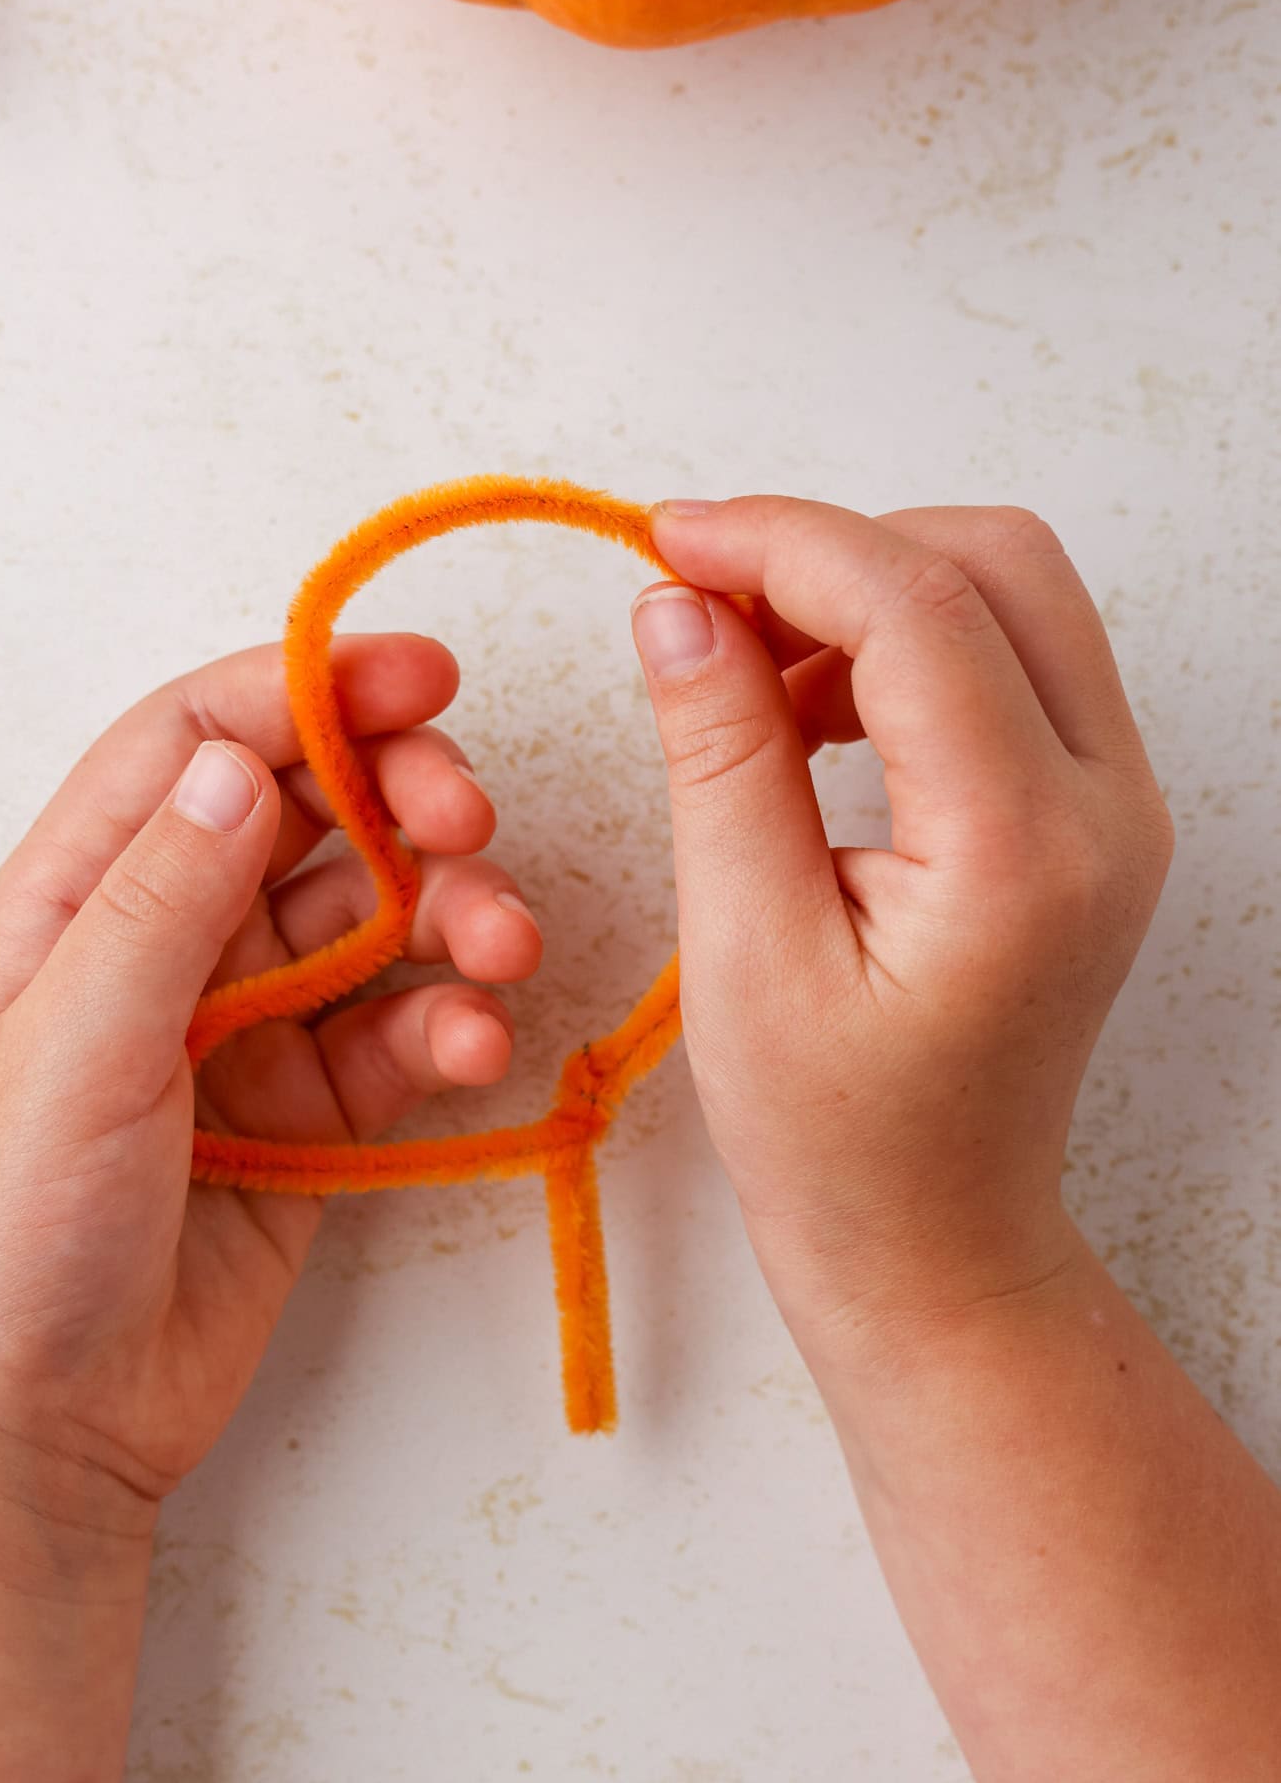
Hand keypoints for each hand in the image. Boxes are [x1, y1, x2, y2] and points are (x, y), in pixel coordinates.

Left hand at [0, 634, 541, 1524]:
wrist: (38, 1431)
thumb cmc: (3, 1240)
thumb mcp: (68, 1047)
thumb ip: (161, 899)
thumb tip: (243, 764)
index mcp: (73, 902)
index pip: (196, 748)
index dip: (305, 693)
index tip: (417, 681)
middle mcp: (163, 946)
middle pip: (305, 817)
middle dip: (400, 798)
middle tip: (472, 817)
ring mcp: (240, 1029)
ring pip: (370, 924)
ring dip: (449, 916)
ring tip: (503, 947)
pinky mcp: (307, 1113)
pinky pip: (396, 1035)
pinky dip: (448, 1026)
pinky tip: (476, 1047)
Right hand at [631, 498, 1172, 1340]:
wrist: (935, 1241)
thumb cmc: (834, 1138)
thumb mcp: (744, 949)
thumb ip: (720, 756)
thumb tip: (677, 599)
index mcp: (1023, 849)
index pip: (917, 607)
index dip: (780, 544)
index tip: (664, 541)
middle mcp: (1108, 808)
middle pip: (997, 562)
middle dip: (837, 550)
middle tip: (702, 599)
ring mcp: (1117, 807)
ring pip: (1013, 595)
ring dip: (872, 592)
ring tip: (746, 672)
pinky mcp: (1092, 813)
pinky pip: (1014, 661)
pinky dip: (907, 646)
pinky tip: (811, 712)